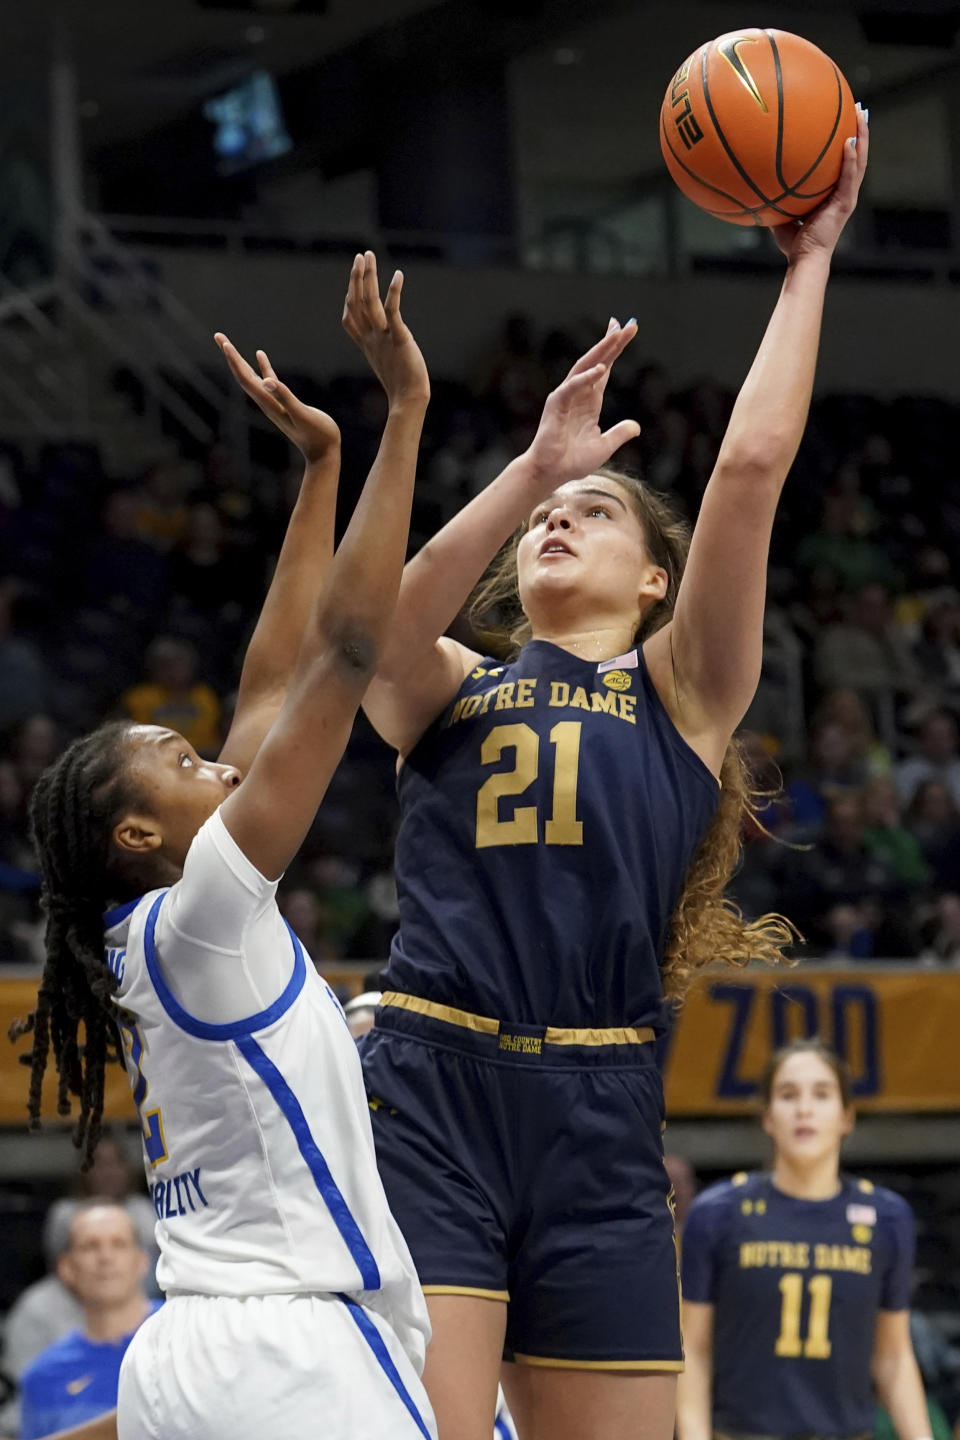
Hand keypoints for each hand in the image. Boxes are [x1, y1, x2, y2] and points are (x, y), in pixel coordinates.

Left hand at [215, 336, 339, 465]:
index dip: (235, 360)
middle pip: (242, 376)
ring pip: (251, 377)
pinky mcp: (283, 402)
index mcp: (269, 403)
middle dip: (230, 356)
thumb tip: (265, 381)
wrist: (323, 453)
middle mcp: (266, 403)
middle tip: (218, 335)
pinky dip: (262, 366)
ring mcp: (273, 403)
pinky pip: (268, 381)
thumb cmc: (318, 435)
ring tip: (228, 345)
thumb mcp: (303, 414)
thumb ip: (285, 397)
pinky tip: (259, 354)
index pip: (246, 379)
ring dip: (240, 361)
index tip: (225, 343)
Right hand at [341, 251, 429, 409]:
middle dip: (357, 278)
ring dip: (368, 277)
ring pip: (369, 303)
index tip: (353, 281)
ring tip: (368, 256)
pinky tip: (397, 275)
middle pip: (357, 303)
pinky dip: (394, 293)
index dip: (349, 299)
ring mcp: (383, 338)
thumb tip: (388, 348)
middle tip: (360, 256)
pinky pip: (392, 312)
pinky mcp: (399, 339)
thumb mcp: (387, 365)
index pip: (350, 318)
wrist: (409, 401)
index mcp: (367, 345)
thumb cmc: (402, 388)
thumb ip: (384, 351)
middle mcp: (371, 339)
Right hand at [521, 319, 640, 486]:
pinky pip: (572, 388)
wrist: (551, 473)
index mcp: (590, 401)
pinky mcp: (556, 406)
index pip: (604, 369)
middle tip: (629, 324)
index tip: (625, 330)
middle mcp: (578, 394)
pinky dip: (585, 378)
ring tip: (617, 335)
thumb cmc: (572, 461)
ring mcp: (566, 397)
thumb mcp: (604, 447)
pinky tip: (600, 369)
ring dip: (601, 351)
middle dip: (612, 342)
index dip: (614, 350)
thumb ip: (620, 434)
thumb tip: (636, 426)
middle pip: (597, 361)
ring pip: (584, 367)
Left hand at [771, 104, 868, 263]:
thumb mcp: (783, 215)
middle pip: (857, 156)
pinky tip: (849, 141)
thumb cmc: (793, 244)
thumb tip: (758, 184)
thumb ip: (777, 198)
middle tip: (859, 109)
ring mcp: (847, 197)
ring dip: (862, 137)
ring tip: (862, 115)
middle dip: (859, 131)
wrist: (805, 260)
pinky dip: (850, 159)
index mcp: (834, 194)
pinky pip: (849, 177)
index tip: (845, 120)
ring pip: (860, 161)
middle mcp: (844, 193)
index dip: (846, 142)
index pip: (843, 163)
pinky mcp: (846, 204)